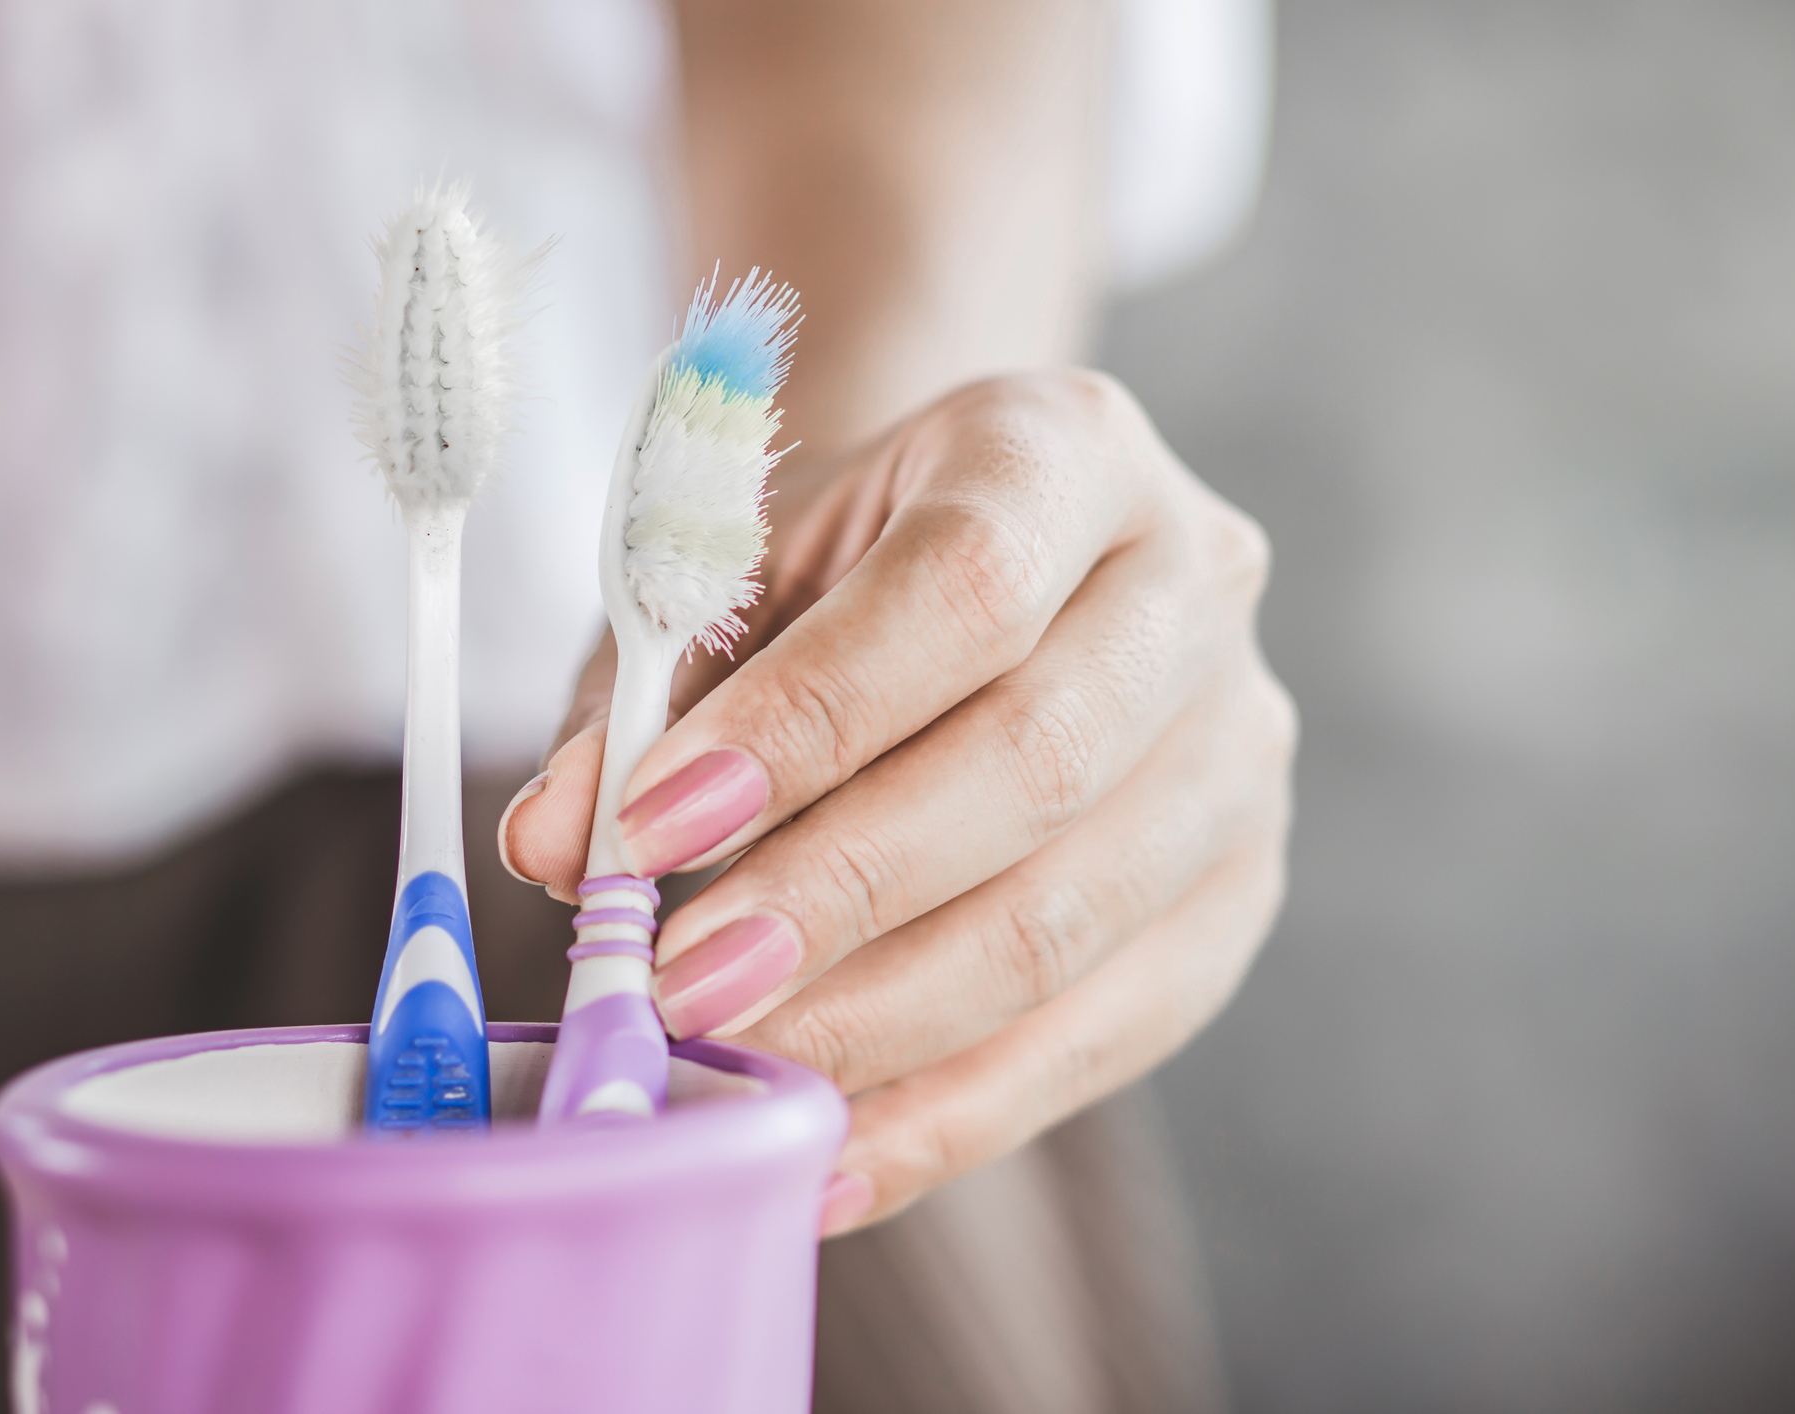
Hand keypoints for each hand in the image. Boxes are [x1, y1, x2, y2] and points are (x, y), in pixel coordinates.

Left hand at [500, 370, 1295, 1232]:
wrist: (988, 566)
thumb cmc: (843, 570)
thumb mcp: (734, 578)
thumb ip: (648, 696)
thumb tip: (552, 844)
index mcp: (1068, 451)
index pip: (963, 588)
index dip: (809, 723)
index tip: (649, 834)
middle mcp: (1194, 584)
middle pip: (1040, 760)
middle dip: (843, 894)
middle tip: (684, 988)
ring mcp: (1240, 743)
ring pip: (1080, 915)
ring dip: (888, 1019)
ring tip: (737, 1069)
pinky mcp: (1242, 887)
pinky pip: (1110, 1031)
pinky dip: (961, 1112)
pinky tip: (835, 1157)